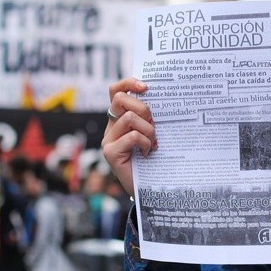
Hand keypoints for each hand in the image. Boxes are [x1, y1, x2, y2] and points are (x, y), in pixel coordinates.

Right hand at [101, 78, 154, 194]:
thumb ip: (152, 118)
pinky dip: (145, 143)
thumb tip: (163, 98)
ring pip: (130, 118)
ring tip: (153, 143)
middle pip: (121, 99)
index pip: (117, 91)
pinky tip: (148, 153)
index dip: (129, 83)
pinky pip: (132, 136)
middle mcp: (111, 127)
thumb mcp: (154, 133)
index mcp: (120, 118)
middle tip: (153, 124)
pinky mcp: (110, 152)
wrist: (150, 188)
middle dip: (143, 108)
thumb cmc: (155, 159)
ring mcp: (108, 140)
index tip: (146, 87)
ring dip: (148, 130)